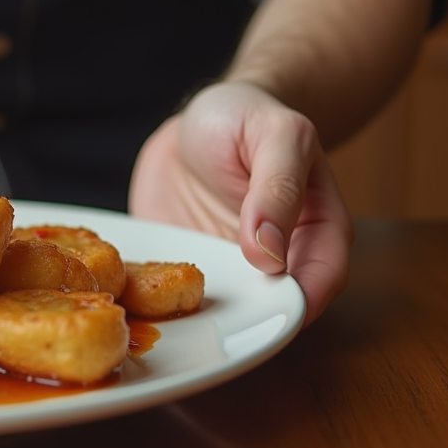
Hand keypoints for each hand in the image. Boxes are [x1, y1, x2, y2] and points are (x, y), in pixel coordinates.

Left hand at [128, 82, 351, 324]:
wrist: (198, 118)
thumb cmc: (248, 116)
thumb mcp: (274, 135)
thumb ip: (278, 187)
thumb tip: (270, 253)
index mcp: (314, 232)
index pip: (319, 283)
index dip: (298, 306)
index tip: (267, 318)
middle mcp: (273, 261)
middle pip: (268, 310)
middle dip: (242, 327)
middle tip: (207, 332)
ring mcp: (225, 268)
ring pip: (218, 313)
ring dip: (193, 321)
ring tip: (162, 325)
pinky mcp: (182, 266)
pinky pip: (169, 293)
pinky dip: (152, 299)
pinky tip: (128, 300)